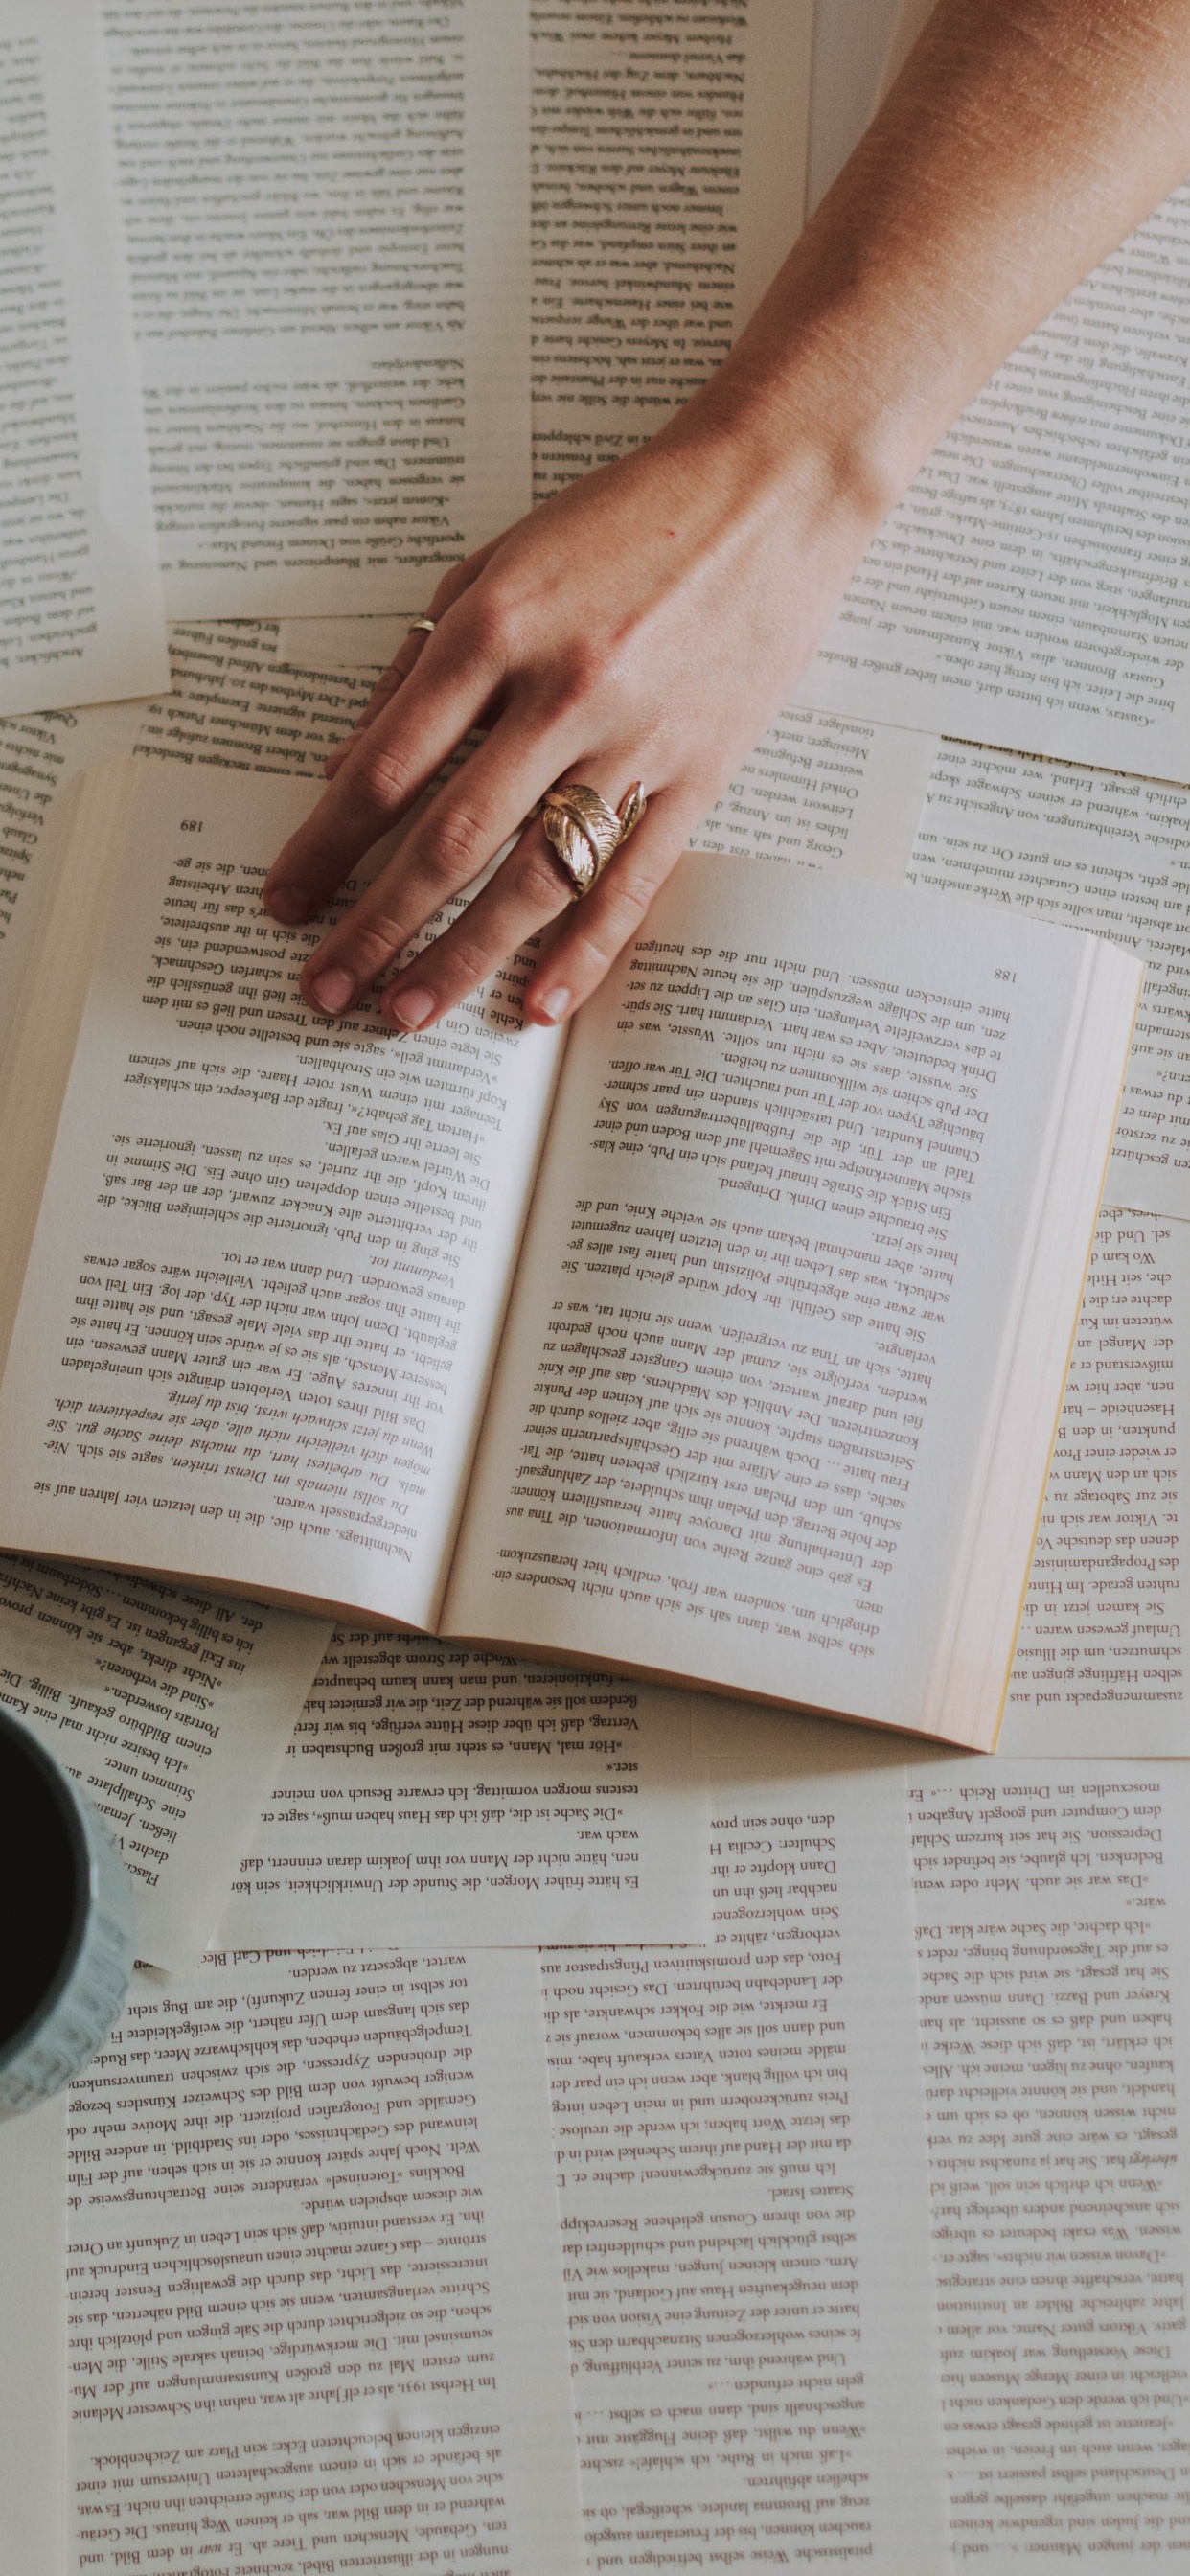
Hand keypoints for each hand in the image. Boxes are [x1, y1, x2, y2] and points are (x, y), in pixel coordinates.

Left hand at [261, 399, 879, 1033]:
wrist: (773, 489)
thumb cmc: (625, 520)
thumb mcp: (496, 564)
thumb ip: (419, 666)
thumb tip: (346, 771)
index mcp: (494, 629)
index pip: (386, 767)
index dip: (324, 846)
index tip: (284, 899)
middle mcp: (561, 691)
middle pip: (445, 840)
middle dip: (374, 927)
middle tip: (322, 989)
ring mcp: (636, 740)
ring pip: (533, 878)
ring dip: (460, 958)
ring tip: (403, 1017)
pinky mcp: (701, 773)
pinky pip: (633, 882)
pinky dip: (583, 952)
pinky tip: (535, 1005)